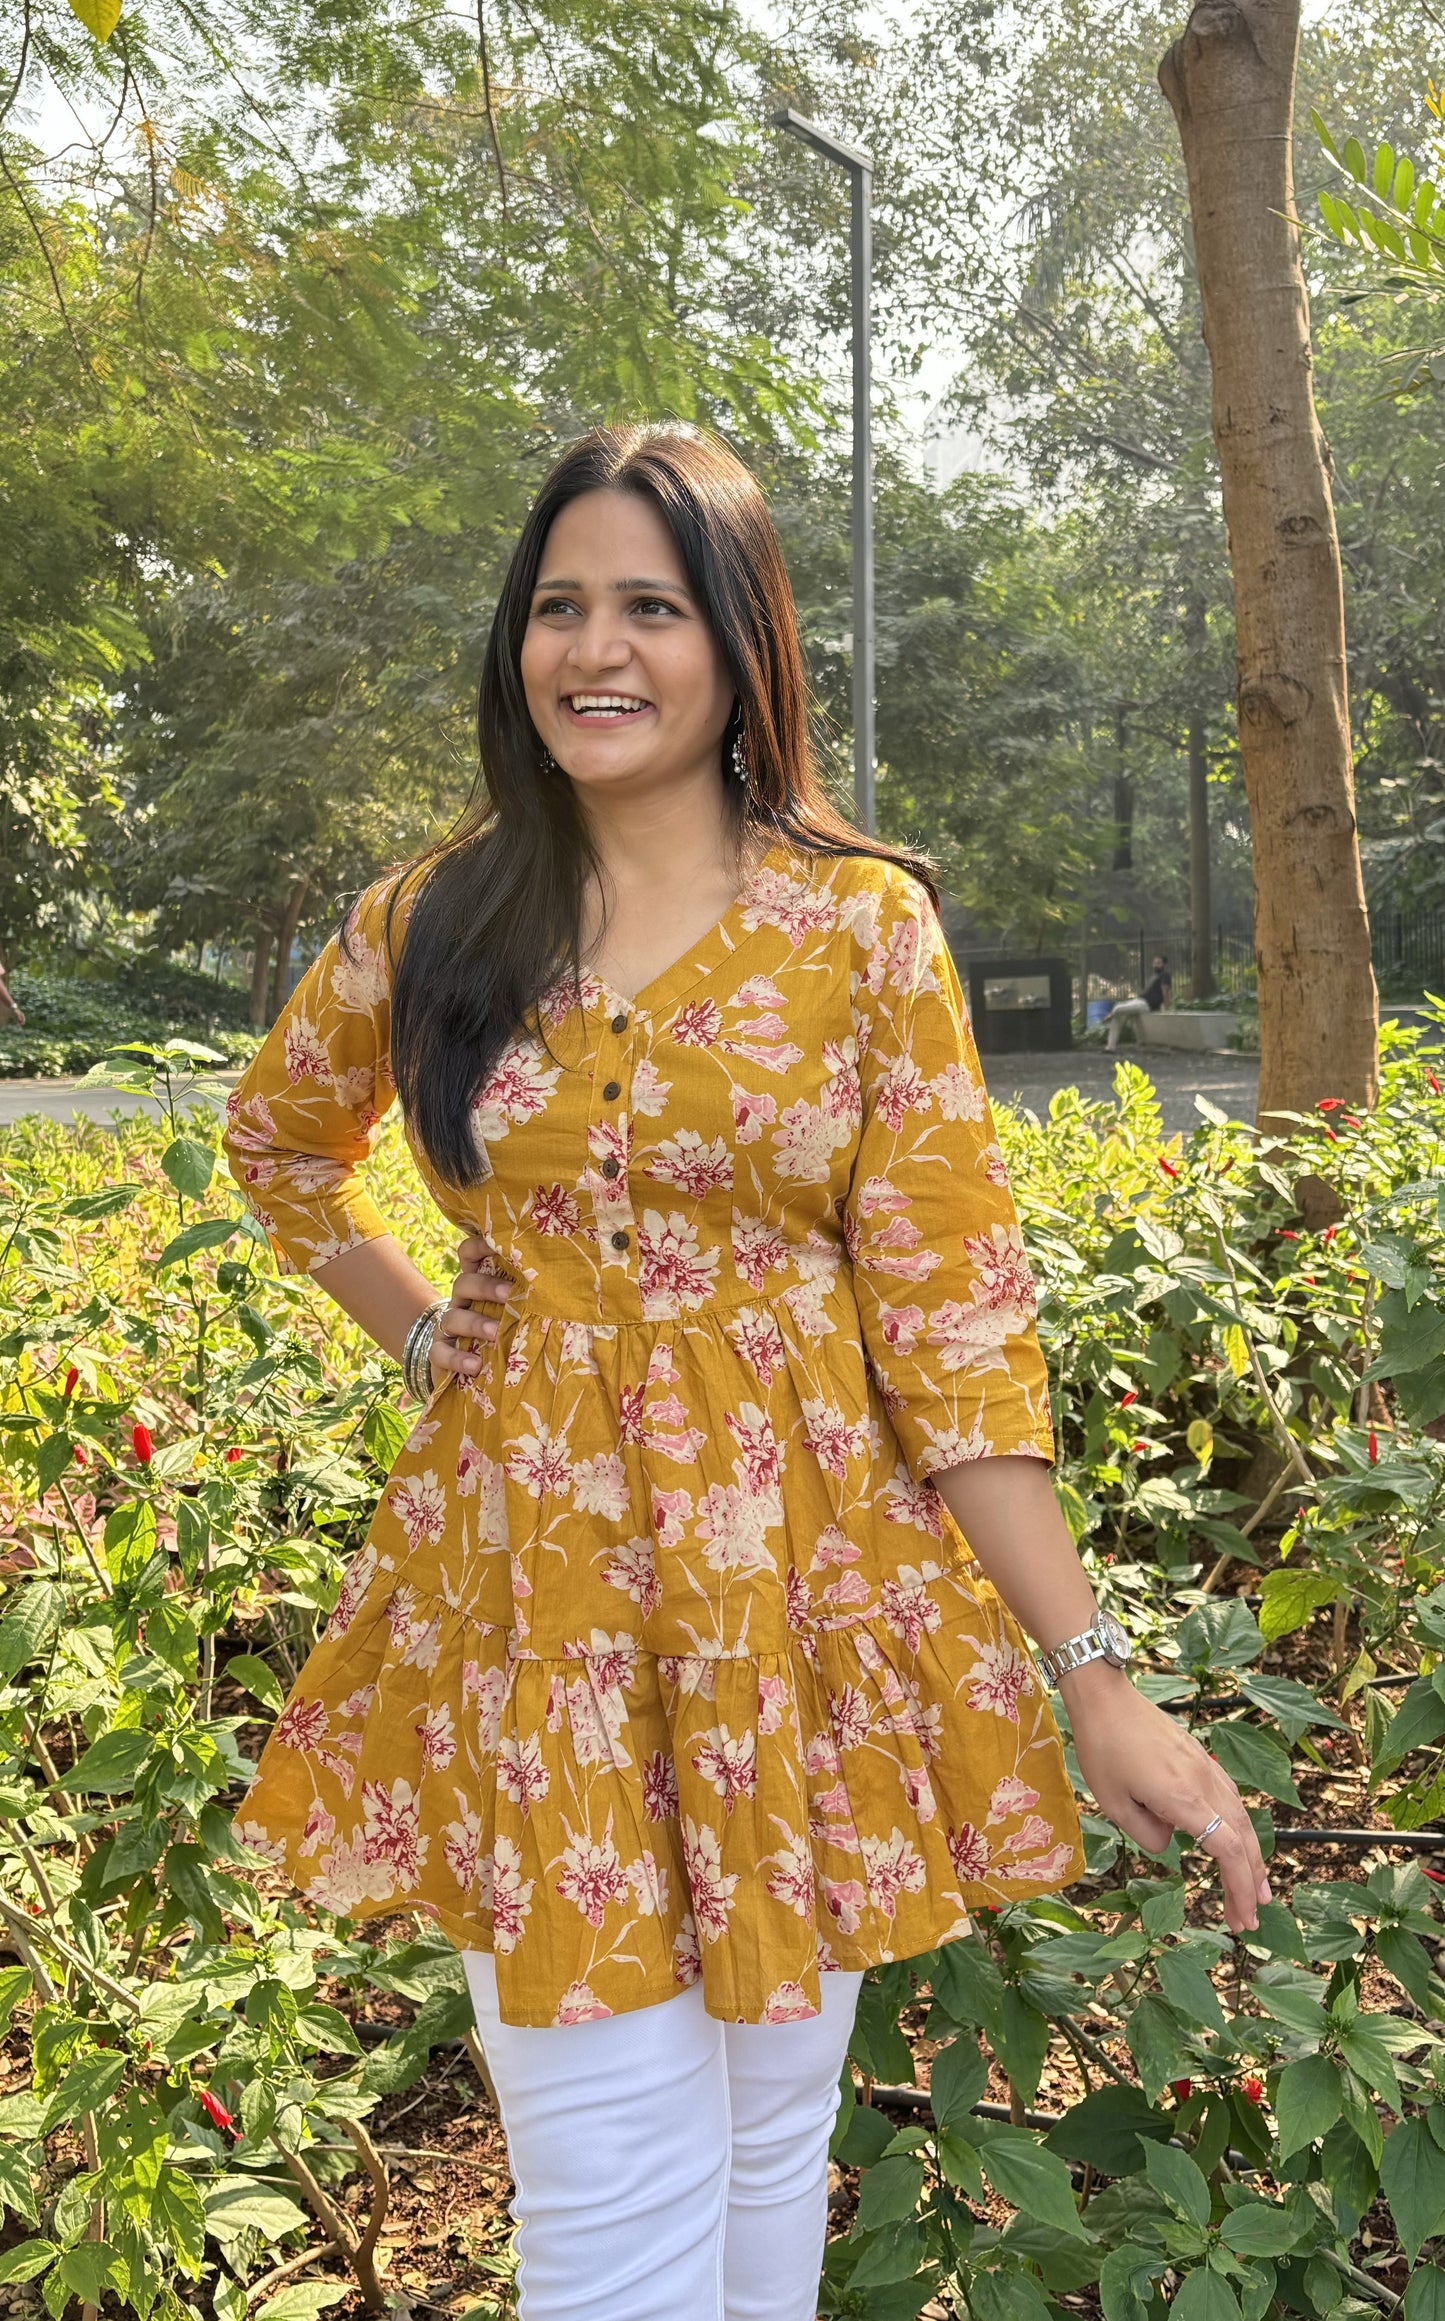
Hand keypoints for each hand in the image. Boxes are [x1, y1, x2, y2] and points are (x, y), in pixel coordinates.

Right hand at [430, 1235, 515, 1386]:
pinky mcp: (438, 1352)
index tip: (499, 1245)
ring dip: (475, 1323)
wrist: (468, 1361)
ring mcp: (448, 1326)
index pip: (469, 1254)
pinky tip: (475, 1365)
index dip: (479, 1246)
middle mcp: (461, 1301)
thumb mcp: (514, 1308)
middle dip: (486, 1287)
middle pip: (464, 1283)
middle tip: (510, 1294)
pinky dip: (456, 1358)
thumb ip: (528, 1294)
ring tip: (496, 1333)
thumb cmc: (503, 1327)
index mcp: (479, 1283)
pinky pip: (439, 1352)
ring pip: (452, 1317)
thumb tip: (567, 1282)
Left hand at [1060, 1661, 1270, 1934]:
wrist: (1106, 1698)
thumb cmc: (1102, 1749)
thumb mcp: (1113, 1803)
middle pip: (1242, 1838)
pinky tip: (1239, 1839)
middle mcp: (1204, 1783)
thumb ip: (1146, 1834)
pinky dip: (1240, 1826)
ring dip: (1250, 1856)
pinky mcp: (1200, 1758)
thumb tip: (1169, 1843)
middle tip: (1248, 1920)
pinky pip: (1230, 1798)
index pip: (1227, 1850)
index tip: (1241, 1919)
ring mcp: (1206, 1767)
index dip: (1239, 1887)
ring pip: (1241, 1817)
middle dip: (1250, 1882)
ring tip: (1256, 1889)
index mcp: (1184, 1799)